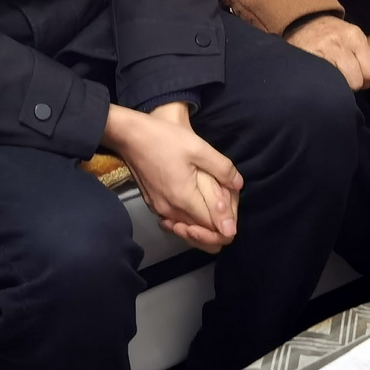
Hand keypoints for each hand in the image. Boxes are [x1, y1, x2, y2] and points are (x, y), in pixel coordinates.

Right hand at [103, 103, 241, 252]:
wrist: (130, 134)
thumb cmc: (165, 138)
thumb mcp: (199, 148)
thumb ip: (222, 169)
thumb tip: (239, 185)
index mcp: (183, 199)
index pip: (211, 230)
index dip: (226, 226)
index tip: (233, 216)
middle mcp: (169, 211)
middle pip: (198, 235)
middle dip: (215, 229)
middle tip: (224, 212)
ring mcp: (158, 209)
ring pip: (186, 229)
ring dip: (201, 225)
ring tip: (213, 210)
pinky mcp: (152, 204)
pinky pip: (174, 220)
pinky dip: (187, 220)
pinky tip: (194, 208)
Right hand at [285, 15, 369, 92]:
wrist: (303, 22)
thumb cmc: (333, 35)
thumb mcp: (356, 43)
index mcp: (355, 36)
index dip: (367, 81)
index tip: (359, 77)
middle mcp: (340, 42)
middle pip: (357, 80)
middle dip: (354, 84)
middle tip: (346, 79)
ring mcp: (322, 50)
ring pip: (342, 84)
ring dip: (340, 86)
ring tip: (334, 79)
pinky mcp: (307, 60)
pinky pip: (325, 82)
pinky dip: (327, 84)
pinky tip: (324, 79)